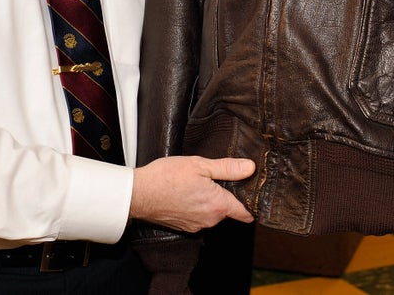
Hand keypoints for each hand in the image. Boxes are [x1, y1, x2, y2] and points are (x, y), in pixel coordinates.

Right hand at [130, 156, 254, 231]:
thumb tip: (250, 168)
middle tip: (216, 178)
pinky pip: (199, 217)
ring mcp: (196, 225)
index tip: (254, 196)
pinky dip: (197, 206)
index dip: (252, 204)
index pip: (245, 213)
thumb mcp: (200, 165)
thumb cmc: (166, 177)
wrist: (139, 193)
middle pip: (228, 210)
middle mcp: (210, 219)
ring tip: (198, 184)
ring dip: (210, 201)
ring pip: (213, 213)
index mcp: (218, 205)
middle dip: (226, 196)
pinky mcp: (185, 227)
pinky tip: (187, 193)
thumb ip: (228, 168)